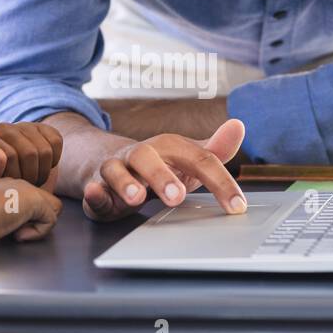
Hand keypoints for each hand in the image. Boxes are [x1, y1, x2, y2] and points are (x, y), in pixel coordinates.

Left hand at [0, 123, 62, 189]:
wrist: (11, 180)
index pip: (10, 156)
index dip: (15, 177)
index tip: (11, 185)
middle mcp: (2, 127)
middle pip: (30, 153)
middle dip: (31, 176)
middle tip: (26, 185)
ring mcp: (23, 125)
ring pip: (45, 150)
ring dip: (43, 172)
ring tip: (33, 179)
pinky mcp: (42, 127)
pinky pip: (56, 142)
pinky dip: (54, 160)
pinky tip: (41, 167)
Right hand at [0, 177, 61, 244]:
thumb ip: (1, 218)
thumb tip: (18, 231)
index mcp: (3, 186)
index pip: (28, 199)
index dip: (28, 215)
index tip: (12, 231)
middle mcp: (17, 184)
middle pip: (45, 202)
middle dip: (36, 220)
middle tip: (12, 231)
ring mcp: (27, 190)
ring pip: (53, 210)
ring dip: (38, 226)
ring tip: (15, 231)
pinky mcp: (35, 200)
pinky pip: (51, 221)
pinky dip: (37, 233)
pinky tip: (16, 234)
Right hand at [82, 118, 246, 221]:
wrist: (111, 162)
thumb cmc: (158, 165)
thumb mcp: (187, 158)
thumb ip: (215, 149)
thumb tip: (239, 126)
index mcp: (169, 148)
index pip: (199, 160)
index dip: (220, 183)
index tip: (237, 206)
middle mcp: (142, 154)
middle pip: (149, 158)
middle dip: (162, 176)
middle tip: (178, 196)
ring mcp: (116, 169)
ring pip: (116, 171)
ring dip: (125, 183)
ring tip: (135, 198)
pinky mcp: (97, 186)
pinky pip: (93, 189)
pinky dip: (94, 193)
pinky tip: (96, 194)